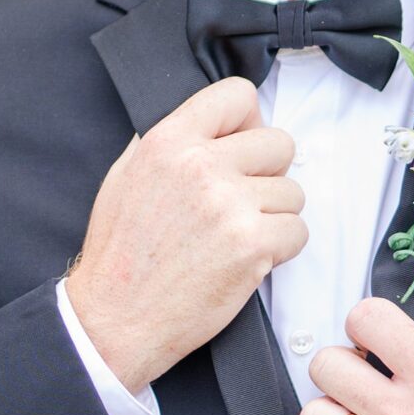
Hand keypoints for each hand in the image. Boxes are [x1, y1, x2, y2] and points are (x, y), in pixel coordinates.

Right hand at [64, 78, 305, 393]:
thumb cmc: (120, 254)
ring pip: (293, 192)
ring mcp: (230, 205)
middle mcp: (200, 165)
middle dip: (267, 174)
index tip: (241, 148)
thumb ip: (169, 143)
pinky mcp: (251, 245)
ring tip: (235, 238)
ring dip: (274, 216)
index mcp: (168, 140)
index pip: (238, 95)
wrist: (116, 319)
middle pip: (279, 143)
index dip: (248, 122)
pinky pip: (298, 231)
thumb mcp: (126, 176)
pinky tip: (246, 260)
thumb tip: (209, 123)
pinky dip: (280, 249)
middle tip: (241, 204)